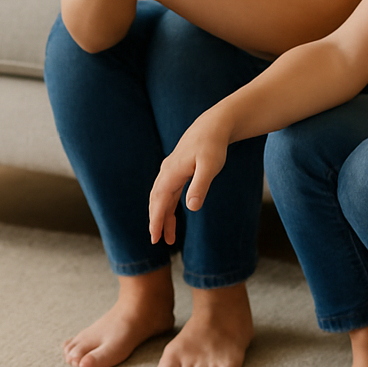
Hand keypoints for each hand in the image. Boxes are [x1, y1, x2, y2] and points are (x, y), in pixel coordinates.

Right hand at [148, 113, 231, 245]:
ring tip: (168, 236)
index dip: (156, 220)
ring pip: (161, 197)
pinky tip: (171, 214)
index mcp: (172, 173)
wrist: (213, 126)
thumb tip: (191, 208)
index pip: (159, 202)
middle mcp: (167, 172)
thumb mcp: (210, 166)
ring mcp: (170, 170)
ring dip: (162, 216)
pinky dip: (167, 205)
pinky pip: (168, 191)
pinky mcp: (176, 169)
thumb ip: (200, 186)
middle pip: (156, 201)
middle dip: (156, 221)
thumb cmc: (213, 145)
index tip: (154, 238)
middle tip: (158, 241)